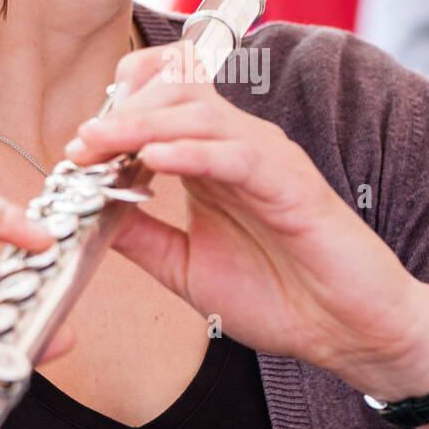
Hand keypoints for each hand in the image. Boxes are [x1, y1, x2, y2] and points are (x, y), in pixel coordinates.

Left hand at [64, 39, 424, 393]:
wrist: (349, 332)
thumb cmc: (283, 298)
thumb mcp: (187, 269)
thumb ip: (142, 237)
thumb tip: (87, 215)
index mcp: (215, 162)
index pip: (166, 103)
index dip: (119, 109)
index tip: (78, 145)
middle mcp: (241, 148)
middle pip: (176, 96)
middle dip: (120, 114)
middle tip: (80, 144)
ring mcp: (268, 161)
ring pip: (200, 115)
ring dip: (142, 124)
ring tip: (100, 143)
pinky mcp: (292, 185)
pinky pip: (236, 155)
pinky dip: (192, 152)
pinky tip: (155, 160)